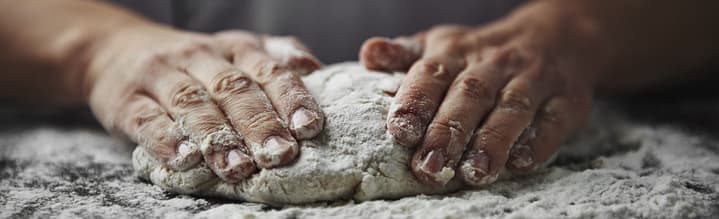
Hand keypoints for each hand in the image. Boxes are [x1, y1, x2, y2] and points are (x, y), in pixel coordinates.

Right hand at [86, 26, 322, 182]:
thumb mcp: (236, 50)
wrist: (114, 48)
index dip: (290, 98)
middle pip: (233, 89)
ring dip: (217, 137)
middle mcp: (200, 57)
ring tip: (238, 166)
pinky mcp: (126, 100)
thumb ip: (275, 58)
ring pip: (192, 104)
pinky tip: (185, 160)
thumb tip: (315, 70)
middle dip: (259, 124)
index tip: (309, 127)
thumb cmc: (193, 62)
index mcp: (235, 49)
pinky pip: (147, 119)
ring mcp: (161, 76)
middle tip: (280, 155)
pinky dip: (166, 140)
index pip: (267, 70)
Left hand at [360, 2, 597, 186]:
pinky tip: (520, 164)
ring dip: (492, 142)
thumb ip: (405, 56)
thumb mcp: (442, 46)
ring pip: (512, 109)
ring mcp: (533, 79)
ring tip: (473, 174)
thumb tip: (369, 54)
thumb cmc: (481, 54)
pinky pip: (554, 120)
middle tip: (428, 168)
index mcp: (455, 52)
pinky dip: (538, 142)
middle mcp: (493, 64)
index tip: (399, 131)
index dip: (415, 101)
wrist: (557, 37)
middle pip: (469, 95)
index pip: (431, 73)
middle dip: (448, 132)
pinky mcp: (567, 100)